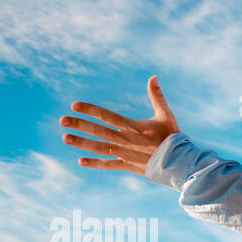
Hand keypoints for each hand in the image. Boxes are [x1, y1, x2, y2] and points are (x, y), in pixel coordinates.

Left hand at [60, 75, 179, 176]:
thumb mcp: (165, 115)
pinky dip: (95, 163)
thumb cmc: (173, 137)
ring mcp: (125, 154)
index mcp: (133, 126)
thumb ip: (156, 96)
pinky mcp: (128, 165)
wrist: (179, 163)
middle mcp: (126, 140)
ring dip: (81, 142)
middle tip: (62, 120)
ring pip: (99, 147)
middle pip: (98, 131)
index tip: (74, 105)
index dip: (90, 110)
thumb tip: (153, 77)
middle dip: (79, 125)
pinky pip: (108, 164)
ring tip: (65, 137)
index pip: (107, 115)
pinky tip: (81, 160)